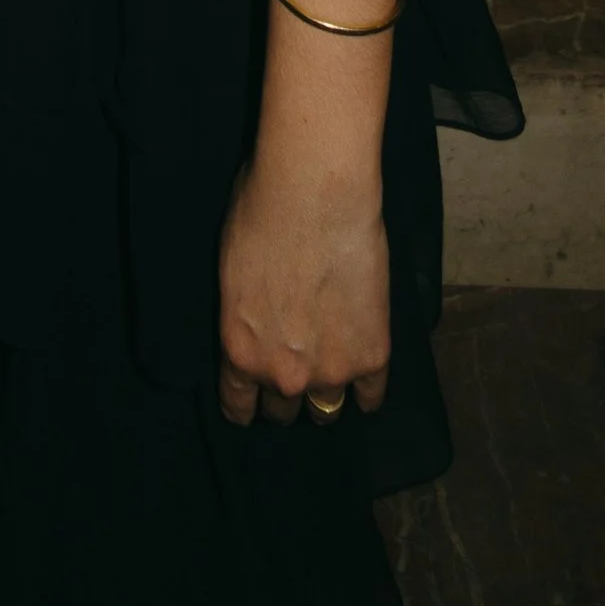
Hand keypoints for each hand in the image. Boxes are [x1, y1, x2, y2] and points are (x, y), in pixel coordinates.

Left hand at [215, 152, 390, 426]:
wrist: (315, 195)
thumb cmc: (260, 212)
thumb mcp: (231, 270)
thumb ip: (244, 311)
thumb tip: (255, 316)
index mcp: (240, 351)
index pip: (239, 405)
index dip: (246, 406)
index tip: (252, 404)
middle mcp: (283, 375)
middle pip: (284, 410)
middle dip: (287, 393)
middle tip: (296, 371)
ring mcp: (331, 371)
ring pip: (326, 410)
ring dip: (326, 398)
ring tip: (330, 380)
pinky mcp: (373, 357)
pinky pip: (372, 396)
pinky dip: (368, 390)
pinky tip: (365, 380)